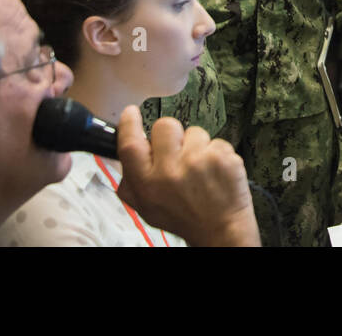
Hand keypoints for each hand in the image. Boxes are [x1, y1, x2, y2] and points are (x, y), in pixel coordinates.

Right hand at [114, 106, 259, 246]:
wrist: (220, 229)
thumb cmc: (182, 217)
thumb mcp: (146, 208)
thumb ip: (130, 183)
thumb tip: (119, 156)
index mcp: (147, 185)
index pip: (130, 145)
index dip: (129, 124)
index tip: (131, 112)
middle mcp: (170, 172)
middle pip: (164, 126)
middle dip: (171, 134)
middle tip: (178, 152)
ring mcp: (198, 162)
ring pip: (193, 131)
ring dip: (196, 145)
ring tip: (200, 168)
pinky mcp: (222, 157)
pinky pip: (215, 140)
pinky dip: (216, 153)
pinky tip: (215, 172)